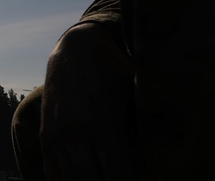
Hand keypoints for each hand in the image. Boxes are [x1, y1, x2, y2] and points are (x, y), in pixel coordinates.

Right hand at [40, 23, 143, 180]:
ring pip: (72, 180)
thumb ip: (144, 123)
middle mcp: (76, 132)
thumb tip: (167, 154)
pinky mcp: (46, 134)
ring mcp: (58, 134)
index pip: (119, 174)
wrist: (74, 47)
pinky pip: (53, 172)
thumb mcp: (135, 90)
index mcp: (103, 123)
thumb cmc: (113, 70)